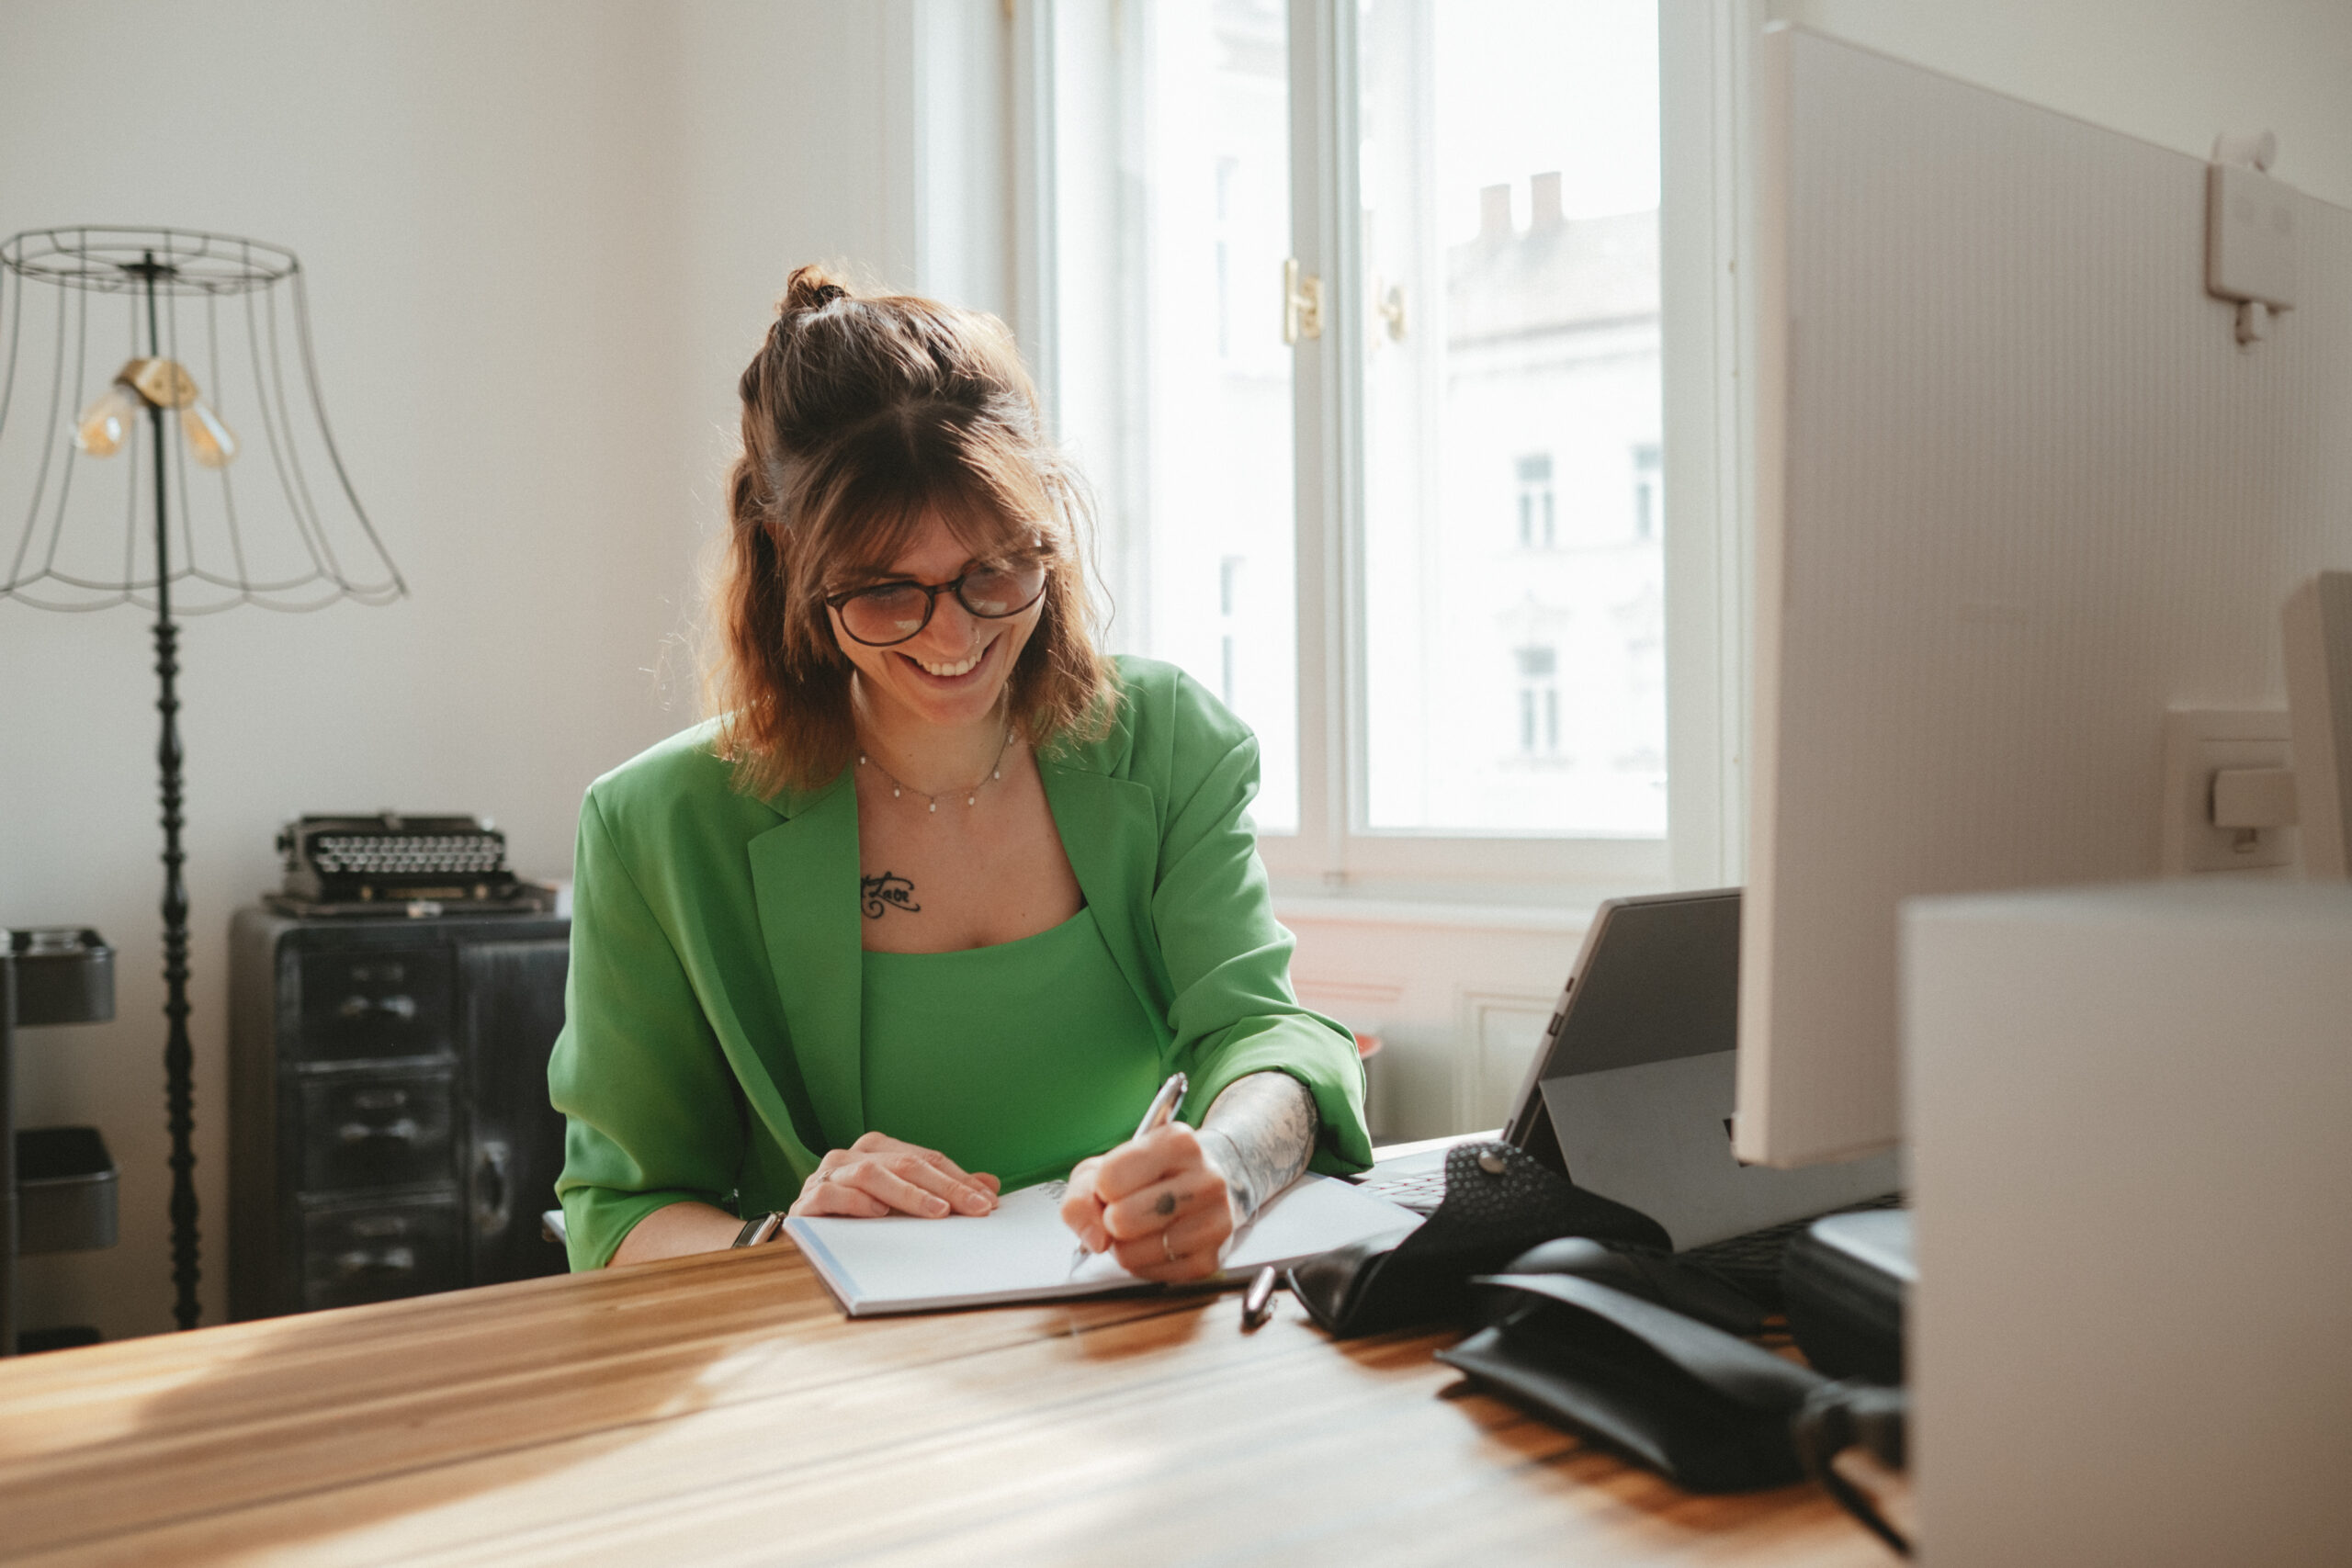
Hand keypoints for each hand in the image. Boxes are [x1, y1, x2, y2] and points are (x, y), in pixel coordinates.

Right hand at [787, 1131, 1000, 1218]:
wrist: (804, 1237)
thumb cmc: (858, 1217)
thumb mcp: (905, 1204)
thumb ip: (943, 1193)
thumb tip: (990, 1186)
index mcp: (878, 1150)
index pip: (928, 1160)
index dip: (960, 1180)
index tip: (988, 1202)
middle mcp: (852, 1156)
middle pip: (906, 1164)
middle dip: (946, 1187)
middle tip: (975, 1208)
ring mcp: (828, 1175)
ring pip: (871, 1173)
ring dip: (907, 1193)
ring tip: (936, 1211)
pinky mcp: (806, 1200)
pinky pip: (830, 1194)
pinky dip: (856, 1202)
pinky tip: (877, 1213)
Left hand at [1060, 1121, 1237, 1282]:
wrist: (1197, 1191)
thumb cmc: (1145, 1177)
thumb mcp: (1104, 1168)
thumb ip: (1081, 1196)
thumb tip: (1096, 1239)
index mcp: (1178, 1143)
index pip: (1110, 1179)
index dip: (1100, 1189)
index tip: (1114, 1185)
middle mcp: (1206, 1179)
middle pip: (1123, 1218)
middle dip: (1109, 1221)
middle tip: (1122, 1212)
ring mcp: (1215, 1221)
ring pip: (1133, 1252)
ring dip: (1122, 1247)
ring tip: (1138, 1229)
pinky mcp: (1210, 1260)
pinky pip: (1150, 1275)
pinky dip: (1141, 1265)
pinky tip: (1153, 1245)